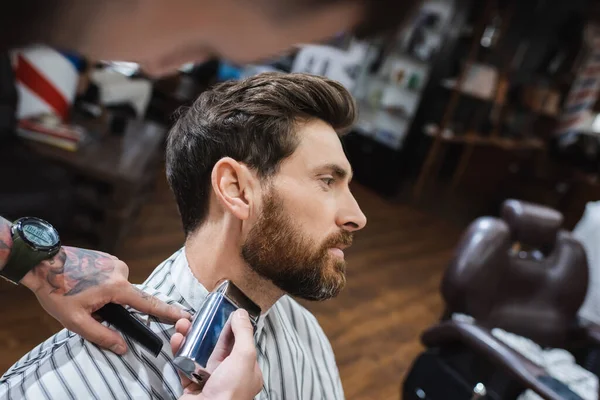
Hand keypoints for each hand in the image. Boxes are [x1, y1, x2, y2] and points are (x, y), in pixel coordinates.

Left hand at [21, 246, 190, 354]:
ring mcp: (114, 262)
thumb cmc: (56, 291)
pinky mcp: (107, 257)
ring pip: (118, 288)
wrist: (42, 262)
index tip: (185, 315)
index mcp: (117, 288)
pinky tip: (82, 285)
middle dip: (114, 307)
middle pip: (128, 297)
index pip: (148, 304)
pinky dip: (101, 284)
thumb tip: (123, 347)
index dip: (167, 312)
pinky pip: (111, 277)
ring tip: (80, 294)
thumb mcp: (76, 321)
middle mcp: (121, 271)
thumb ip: (102, 335)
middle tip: (87, 305)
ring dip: (105, 296)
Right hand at [170, 309, 262, 399]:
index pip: (241, 345)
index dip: (231, 329)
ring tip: (182, 325)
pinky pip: (185, 365)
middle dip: (206, 331)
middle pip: (218, 348)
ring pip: (199, 354)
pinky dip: (179, 351)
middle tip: (197, 317)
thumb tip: (242, 314)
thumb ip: (244, 334)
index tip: (221, 314)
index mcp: (247, 372)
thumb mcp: (244, 357)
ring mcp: (209, 382)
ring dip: (190, 338)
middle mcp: (229, 377)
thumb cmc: (229, 393)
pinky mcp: (191, 386)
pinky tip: (177, 340)